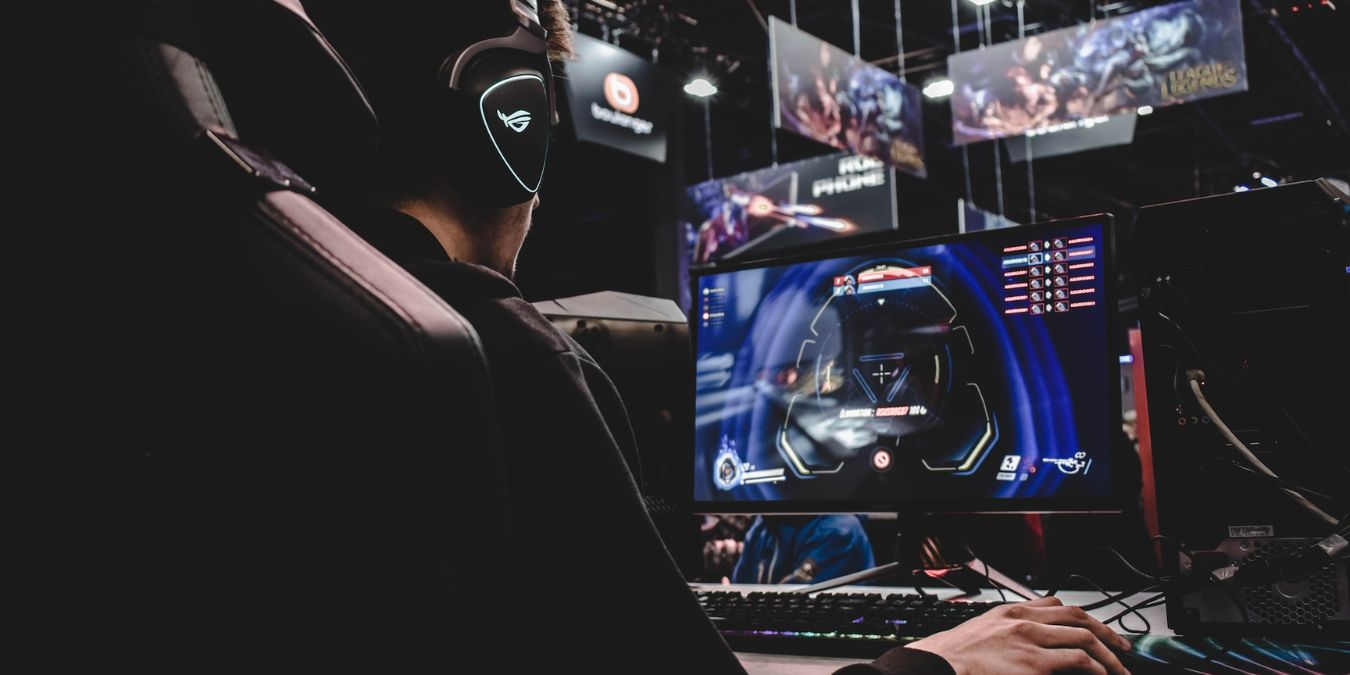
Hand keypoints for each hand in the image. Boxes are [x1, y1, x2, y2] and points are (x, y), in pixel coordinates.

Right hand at [904, 596, 1131, 674]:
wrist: (938, 666)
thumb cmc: (956, 655)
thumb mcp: (983, 630)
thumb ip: (1009, 628)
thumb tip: (1031, 639)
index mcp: (1011, 611)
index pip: (1057, 605)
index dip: (1084, 617)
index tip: (1097, 629)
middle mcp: (1024, 620)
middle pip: (1078, 618)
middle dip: (1106, 633)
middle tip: (1122, 648)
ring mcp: (1030, 641)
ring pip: (1085, 638)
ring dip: (1109, 655)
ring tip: (1119, 669)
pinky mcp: (1034, 664)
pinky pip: (1078, 660)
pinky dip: (1096, 667)